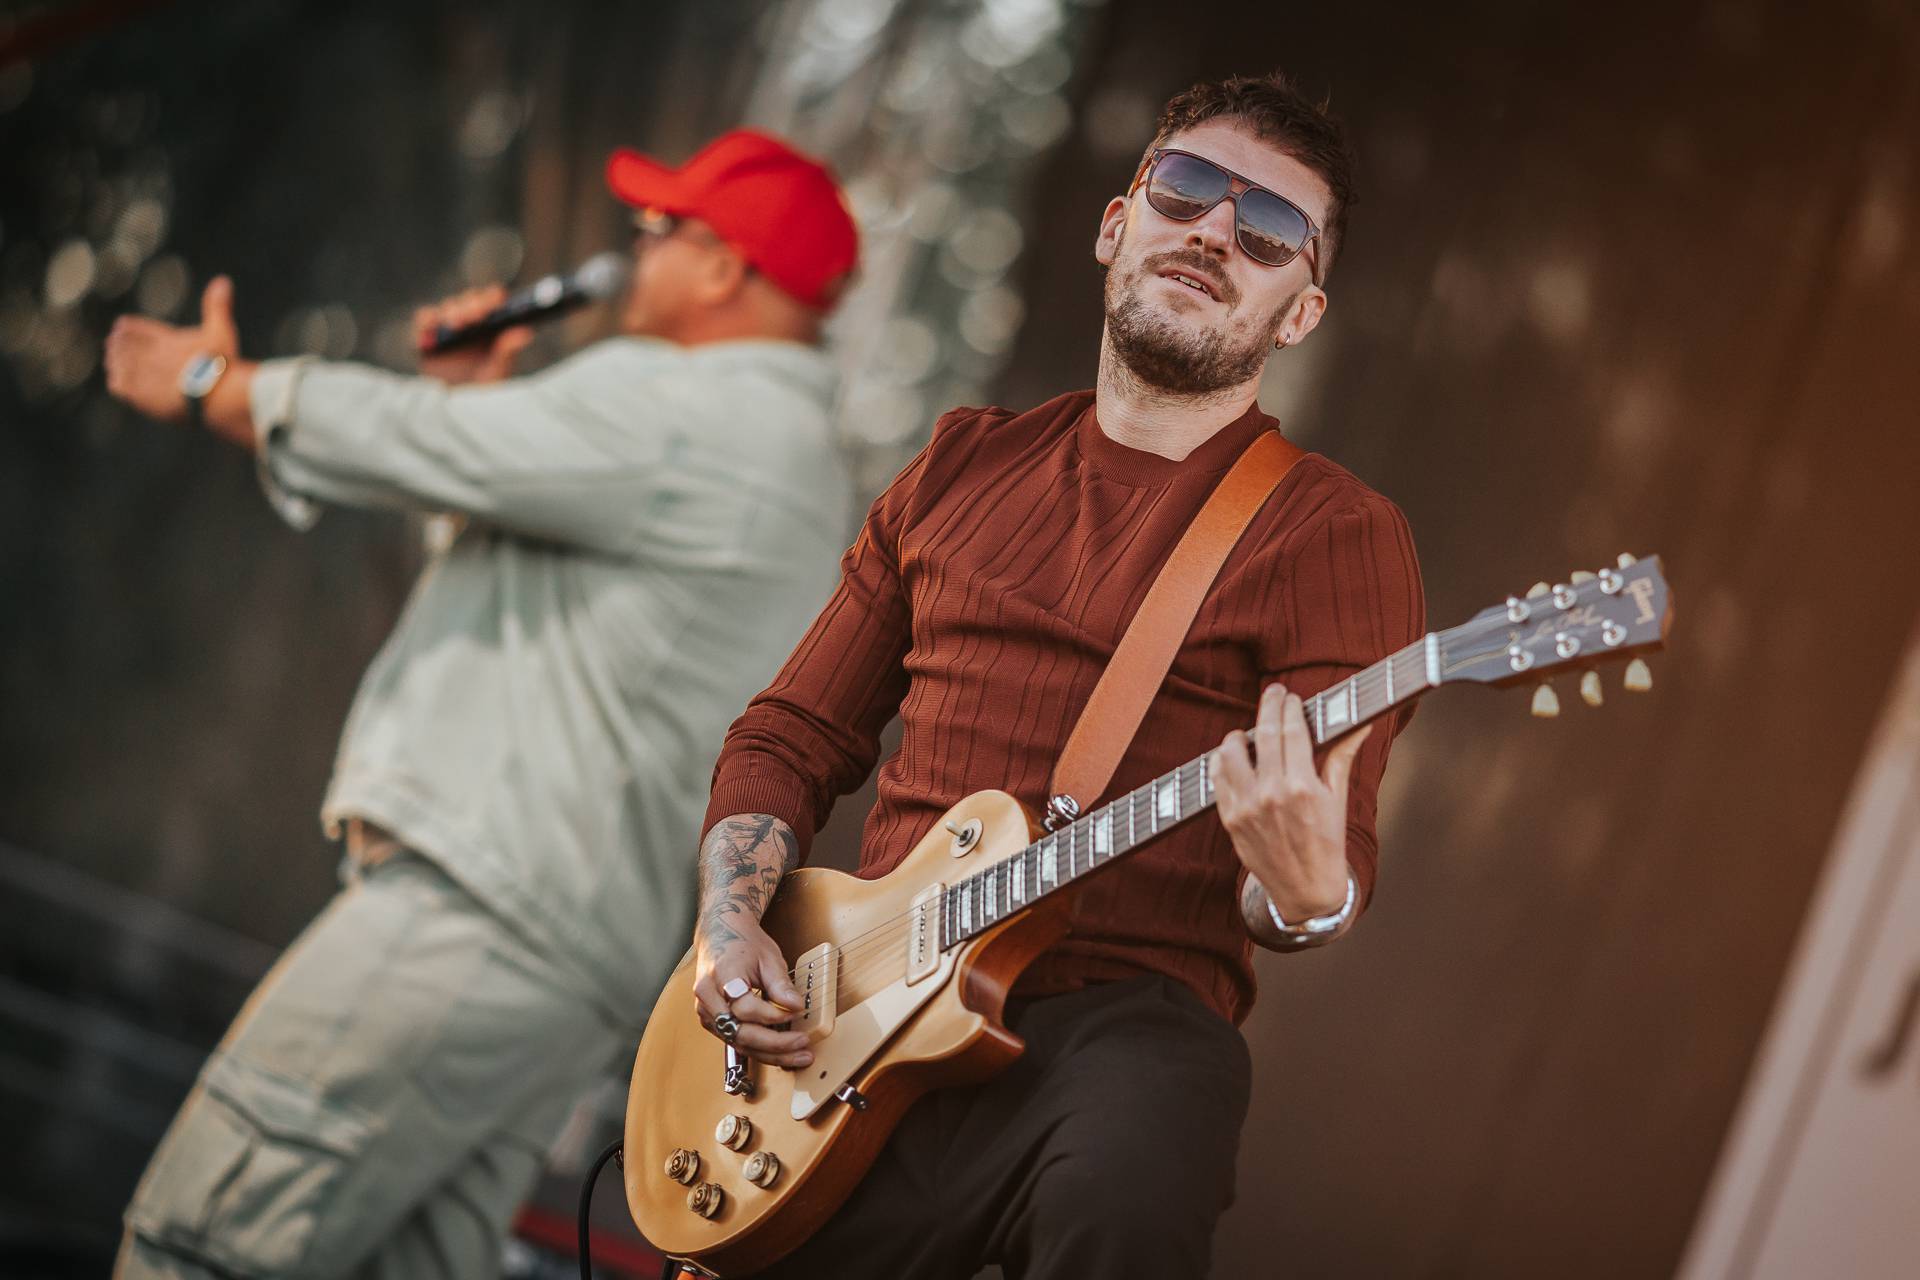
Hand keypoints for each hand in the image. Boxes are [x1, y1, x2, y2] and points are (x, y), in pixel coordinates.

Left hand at [104, 276, 241, 423]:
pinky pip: (118, 385)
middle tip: (111, 343)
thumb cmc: (221, 364)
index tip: (121, 325)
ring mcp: (143, 374)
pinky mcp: (139, 395)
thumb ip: (217, 306)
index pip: (138, 328)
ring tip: (111, 360)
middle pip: (125, 345)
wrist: (214, 395)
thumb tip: (223, 280)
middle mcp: (150, 354)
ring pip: (119, 363)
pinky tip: (116, 381)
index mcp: (166, 338)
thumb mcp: (221, 331)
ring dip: (115, 361)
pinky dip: (116, 381)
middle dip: (118, 343)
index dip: (129, 326)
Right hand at [413, 284, 532, 384]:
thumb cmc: (484, 385)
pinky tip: (433, 326)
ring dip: (453, 312)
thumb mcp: (499, 369)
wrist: (459, 406)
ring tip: (457, 325)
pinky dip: (427, 319)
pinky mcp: (427, 334)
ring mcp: (447, 325)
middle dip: (472, 306)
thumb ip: (508, 350)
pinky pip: (425, 319)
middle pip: (469, 300)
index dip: (492, 298)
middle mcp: (469, 319)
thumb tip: (525, 333)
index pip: (491, 300)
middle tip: (475, 316)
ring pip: (448, 307)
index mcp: (490, 322)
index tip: (496, 301)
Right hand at [692, 915, 813, 1069]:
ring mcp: (707, 1013)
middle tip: (802, 1043)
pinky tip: (783, 1053)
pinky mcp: (713, 1023)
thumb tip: (796, 1006)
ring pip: (739, 1043)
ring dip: (771, 1054)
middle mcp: (708, 998)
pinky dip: (761, 1050)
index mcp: (721, 976)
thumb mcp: (768, 957)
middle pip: (740, 1032)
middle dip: (774, 1043)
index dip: (773, 1014)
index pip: (745, 1007)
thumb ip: (780, 984)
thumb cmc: (743, 944)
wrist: (721, 936)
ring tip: (799, 1055)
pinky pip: (737, 1042)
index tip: (797, 1012)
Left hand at [1212, 683, 1371, 920]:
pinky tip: (1232, 756)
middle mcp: (1272, 793)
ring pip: (1231, 752)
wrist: (1305, 889)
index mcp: (1303, 786)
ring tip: (1248, 732)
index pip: (1292, 730)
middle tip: (1273, 693)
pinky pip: (1217, 777)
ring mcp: (1247, 806)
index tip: (1290, 696)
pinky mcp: (1230, 819)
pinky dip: (1223, 761)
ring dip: (1239, 735)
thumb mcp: (1338, 799)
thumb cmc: (1326, 842)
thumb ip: (1342, 755)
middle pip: (1263, 733)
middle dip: (1268, 705)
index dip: (1289, 707)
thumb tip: (1362, 723)